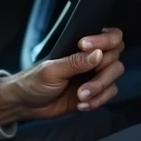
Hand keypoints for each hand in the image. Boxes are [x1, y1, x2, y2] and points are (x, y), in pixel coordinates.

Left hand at [0, 28, 124, 125]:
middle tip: (83, 86)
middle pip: (115, 58)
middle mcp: (91, 58)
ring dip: (99, 89)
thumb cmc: (33, 81)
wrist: (26, 105)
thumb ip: (75, 62)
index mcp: (81, 46)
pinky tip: (82, 105)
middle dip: (102, 74)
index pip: (109, 36)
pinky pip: (110, 93)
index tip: (84, 46)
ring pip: (114, 76)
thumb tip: (99, 53)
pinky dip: (98, 100)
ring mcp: (94, 75)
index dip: (105, 40)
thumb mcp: (52, 70)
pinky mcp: (95, 92)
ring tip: (80, 97)